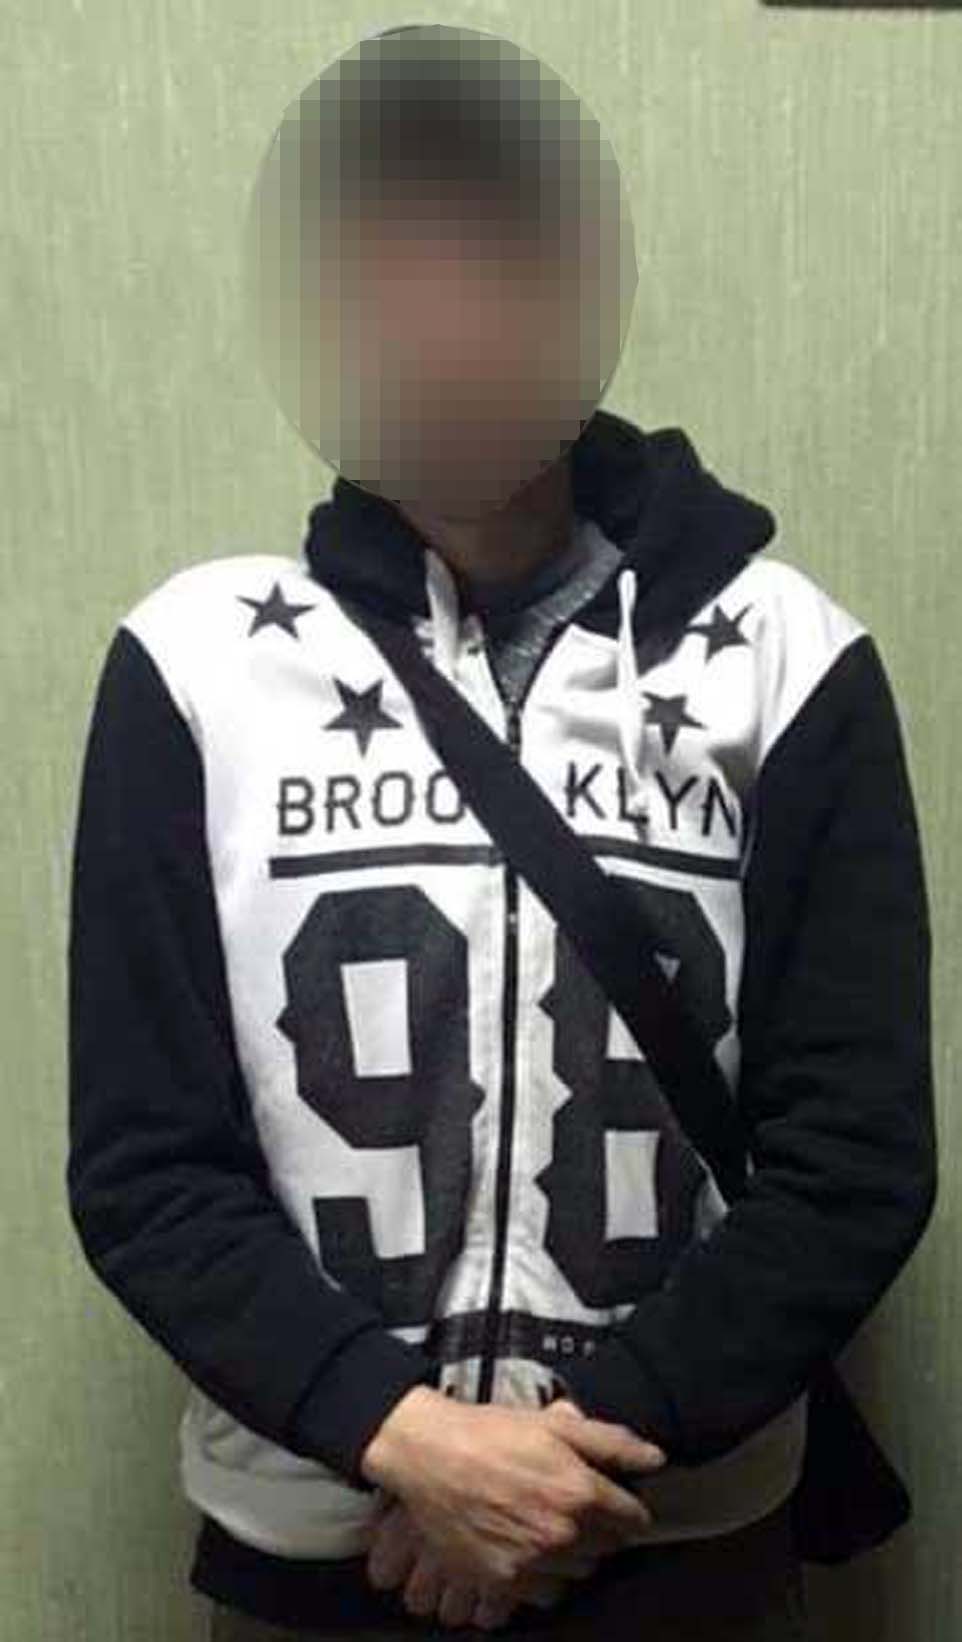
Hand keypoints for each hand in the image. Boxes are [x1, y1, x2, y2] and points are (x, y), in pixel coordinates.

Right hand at [361, 1392, 665, 1624]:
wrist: (429, 1455)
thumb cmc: (489, 1433)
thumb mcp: (554, 1424)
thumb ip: (611, 1442)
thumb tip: (655, 1458)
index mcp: (578, 1492)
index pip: (632, 1517)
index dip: (628, 1507)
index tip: (619, 1502)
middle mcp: (561, 1533)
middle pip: (608, 1548)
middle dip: (602, 1529)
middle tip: (581, 1508)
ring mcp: (532, 1562)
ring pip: (579, 1573)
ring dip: (576, 1554)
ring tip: (554, 1527)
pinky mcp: (503, 1581)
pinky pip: (544, 1592)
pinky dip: (545, 1575)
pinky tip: (531, 1548)